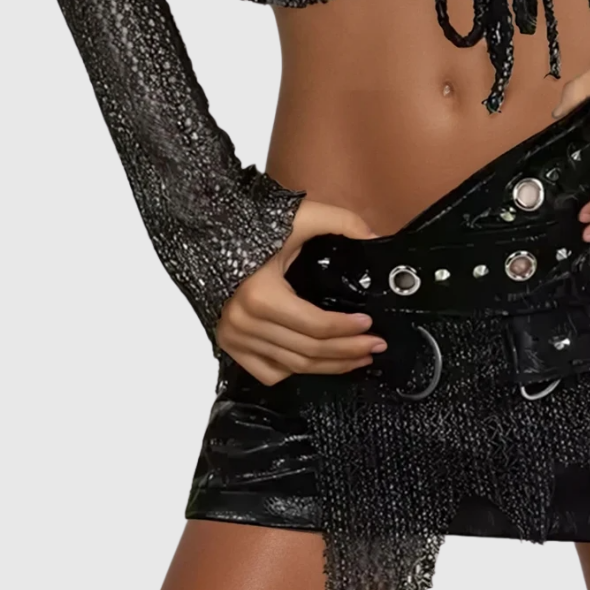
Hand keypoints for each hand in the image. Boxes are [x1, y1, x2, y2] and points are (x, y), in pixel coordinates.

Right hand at [215, 200, 386, 384]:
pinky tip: (317, 362)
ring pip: (292, 367)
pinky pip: (267, 373)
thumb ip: (344, 222)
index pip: (316, 326)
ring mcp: (234, 337)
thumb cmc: (257, 224)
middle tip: (375, 347)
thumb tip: (378, 239)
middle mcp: (244, 322)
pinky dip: (293, 371)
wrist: (212, 231)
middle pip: (308, 352)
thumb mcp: (303, 217)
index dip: (348, 330)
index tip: (371, 325)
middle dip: (347, 352)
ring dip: (328, 366)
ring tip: (357, 358)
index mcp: (261, 295)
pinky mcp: (228, 344)